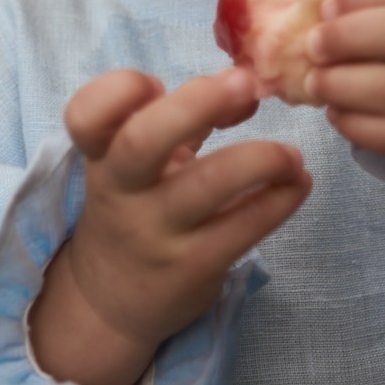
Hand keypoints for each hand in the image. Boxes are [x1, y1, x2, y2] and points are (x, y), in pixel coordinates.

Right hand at [28, 67, 309, 384]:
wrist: (112, 301)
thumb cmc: (137, 207)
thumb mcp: (143, 162)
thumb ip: (187, 117)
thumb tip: (246, 84)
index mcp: (103, 155)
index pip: (86, 114)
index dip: (119, 89)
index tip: (156, 82)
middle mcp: (122, 191)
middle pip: (141, 141)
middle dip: (197, 103)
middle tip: (246, 84)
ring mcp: (156, 232)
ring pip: (207, 185)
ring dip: (262, 158)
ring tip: (291, 155)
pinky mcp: (193, 267)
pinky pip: (243, 227)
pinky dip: (280, 199)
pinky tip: (298, 184)